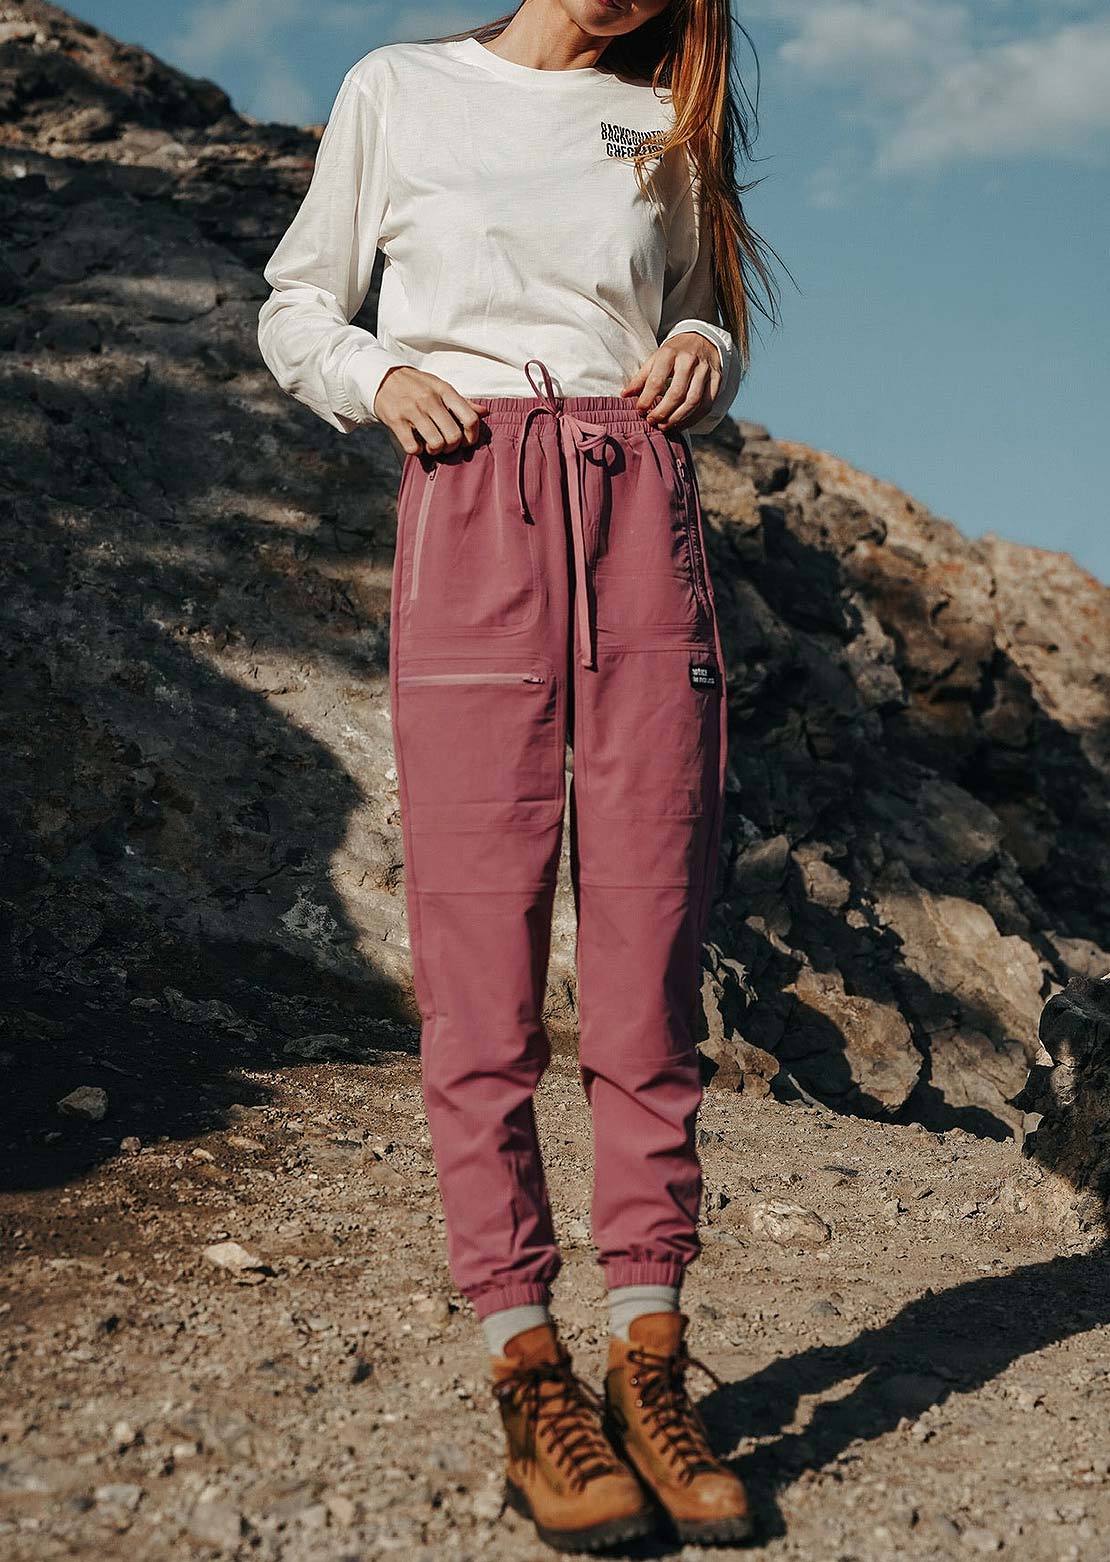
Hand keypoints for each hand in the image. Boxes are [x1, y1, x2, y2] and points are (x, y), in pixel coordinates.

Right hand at [373, 366, 488, 455]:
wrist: (383, 378)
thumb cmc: (417, 386)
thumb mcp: (440, 387)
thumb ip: (462, 402)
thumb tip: (485, 412)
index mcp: (445, 391)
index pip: (470, 418)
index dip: (472, 436)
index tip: (466, 441)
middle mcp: (430, 400)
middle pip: (454, 436)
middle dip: (452, 447)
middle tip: (446, 445)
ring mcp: (412, 410)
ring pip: (436, 444)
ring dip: (436, 451)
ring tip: (431, 445)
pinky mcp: (395, 421)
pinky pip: (413, 447)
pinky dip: (417, 451)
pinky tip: (416, 444)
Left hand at [619, 333, 720, 430]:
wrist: (701, 338)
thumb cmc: (674, 352)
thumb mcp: (655, 359)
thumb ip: (640, 378)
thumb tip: (625, 395)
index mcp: (670, 353)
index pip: (657, 380)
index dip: (647, 399)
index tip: (640, 410)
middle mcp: (689, 361)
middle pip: (677, 393)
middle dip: (663, 411)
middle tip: (652, 421)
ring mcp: (705, 370)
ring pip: (693, 401)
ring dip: (678, 418)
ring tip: (665, 426)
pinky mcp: (717, 379)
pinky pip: (707, 404)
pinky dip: (694, 418)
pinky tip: (682, 424)